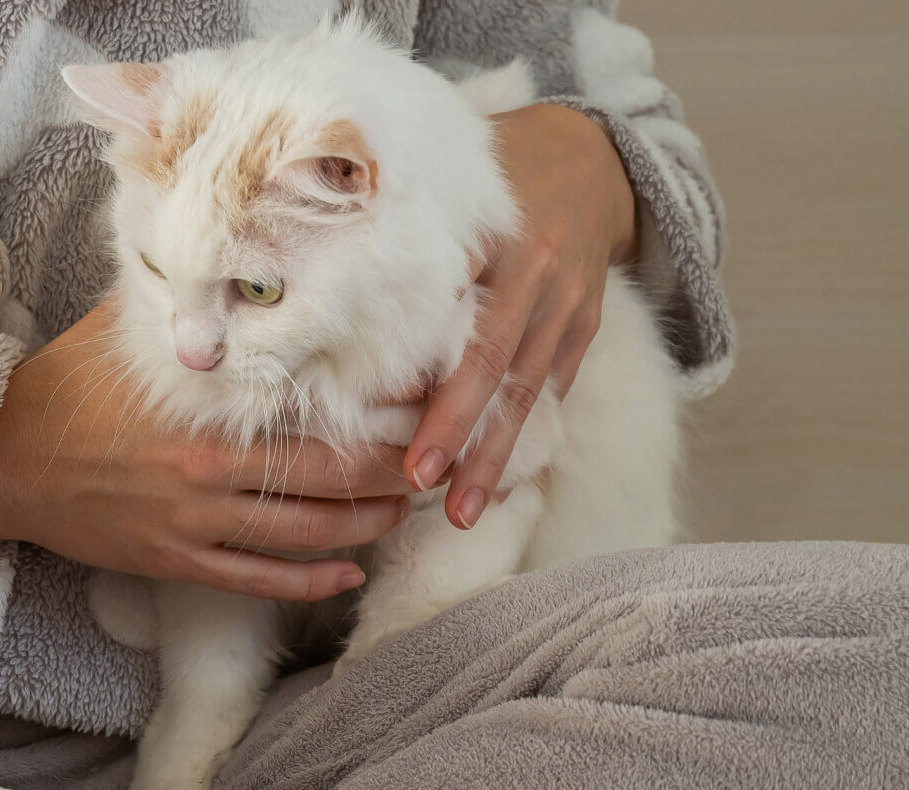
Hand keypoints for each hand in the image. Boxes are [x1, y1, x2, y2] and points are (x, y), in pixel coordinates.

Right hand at [0, 301, 413, 600]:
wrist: (3, 458)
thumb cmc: (66, 386)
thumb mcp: (127, 326)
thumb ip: (191, 302)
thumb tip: (239, 249)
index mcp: (209, 415)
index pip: (322, 415)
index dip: (383, 413)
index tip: (425, 398)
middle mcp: (210, 475)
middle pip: (331, 481)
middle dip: (394, 474)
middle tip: (435, 461)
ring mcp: (194, 526)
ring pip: (306, 536)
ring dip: (365, 525)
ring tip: (404, 510)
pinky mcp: (174, 561)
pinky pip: (258, 581)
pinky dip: (311, 581)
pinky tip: (349, 573)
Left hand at [404, 103, 639, 528]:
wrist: (593, 159)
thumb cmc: (494, 170)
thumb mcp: (450, 177)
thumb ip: (397, 221)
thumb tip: (314, 272)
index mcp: (490, 227)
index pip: (447, 302)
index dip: (418, 358)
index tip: (379, 408)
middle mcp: (535, 268)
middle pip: (492, 358)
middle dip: (455, 424)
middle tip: (418, 480)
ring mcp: (567, 302)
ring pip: (528, 389)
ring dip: (494, 454)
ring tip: (463, 510)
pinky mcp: (585, 326)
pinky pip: (553, 389)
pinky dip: (526, 436)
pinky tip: (497, 484)